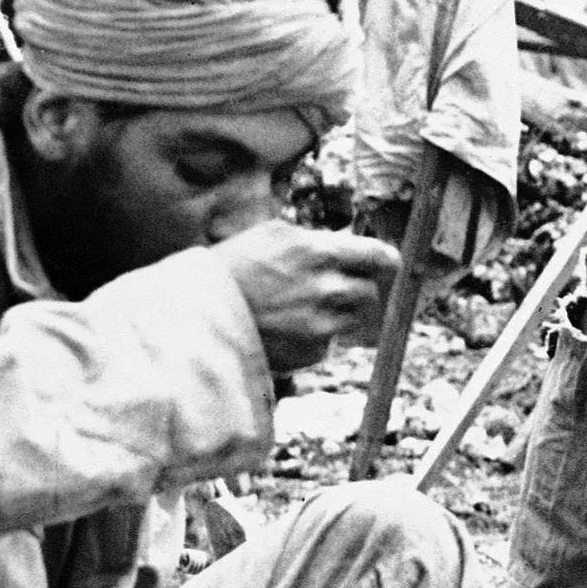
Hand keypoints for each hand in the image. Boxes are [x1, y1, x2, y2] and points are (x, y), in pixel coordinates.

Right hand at [213, 222, 403, 375]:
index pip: (377, 256)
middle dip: (357, 290)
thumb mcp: (270, 235)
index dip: (386, 260)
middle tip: (334, 290)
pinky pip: (327, 344)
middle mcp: (324, 288)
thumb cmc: (230, 268)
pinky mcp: (309, 352)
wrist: (198, 314)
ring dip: (337, 315)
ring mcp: (319, 323)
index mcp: (316, 252)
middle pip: (369, 292)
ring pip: (351, 320)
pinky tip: (286, 329)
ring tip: (302, 309)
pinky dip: (315, 338)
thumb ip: (312, 239)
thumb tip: (344, 243)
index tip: (387, 264)